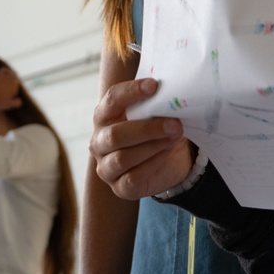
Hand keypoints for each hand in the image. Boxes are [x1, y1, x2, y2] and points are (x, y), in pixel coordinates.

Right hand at [90, 77, 194, 200]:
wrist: (169, 158)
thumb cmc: (155, 127)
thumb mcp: (154, 111)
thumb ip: (154, 100)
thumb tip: (170, 90)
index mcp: (103, 116)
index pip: (111, 100)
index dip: (131, 91)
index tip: (154, 85)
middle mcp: (98, 142)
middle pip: (115, 135)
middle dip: (147, 129)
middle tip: (174, 123)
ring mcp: (106, 167)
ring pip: (123, 158)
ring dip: (153, 146)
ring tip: (174, 136)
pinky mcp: (119, 187)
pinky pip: (133, 177)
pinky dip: (153, 163)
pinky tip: (167, 152)